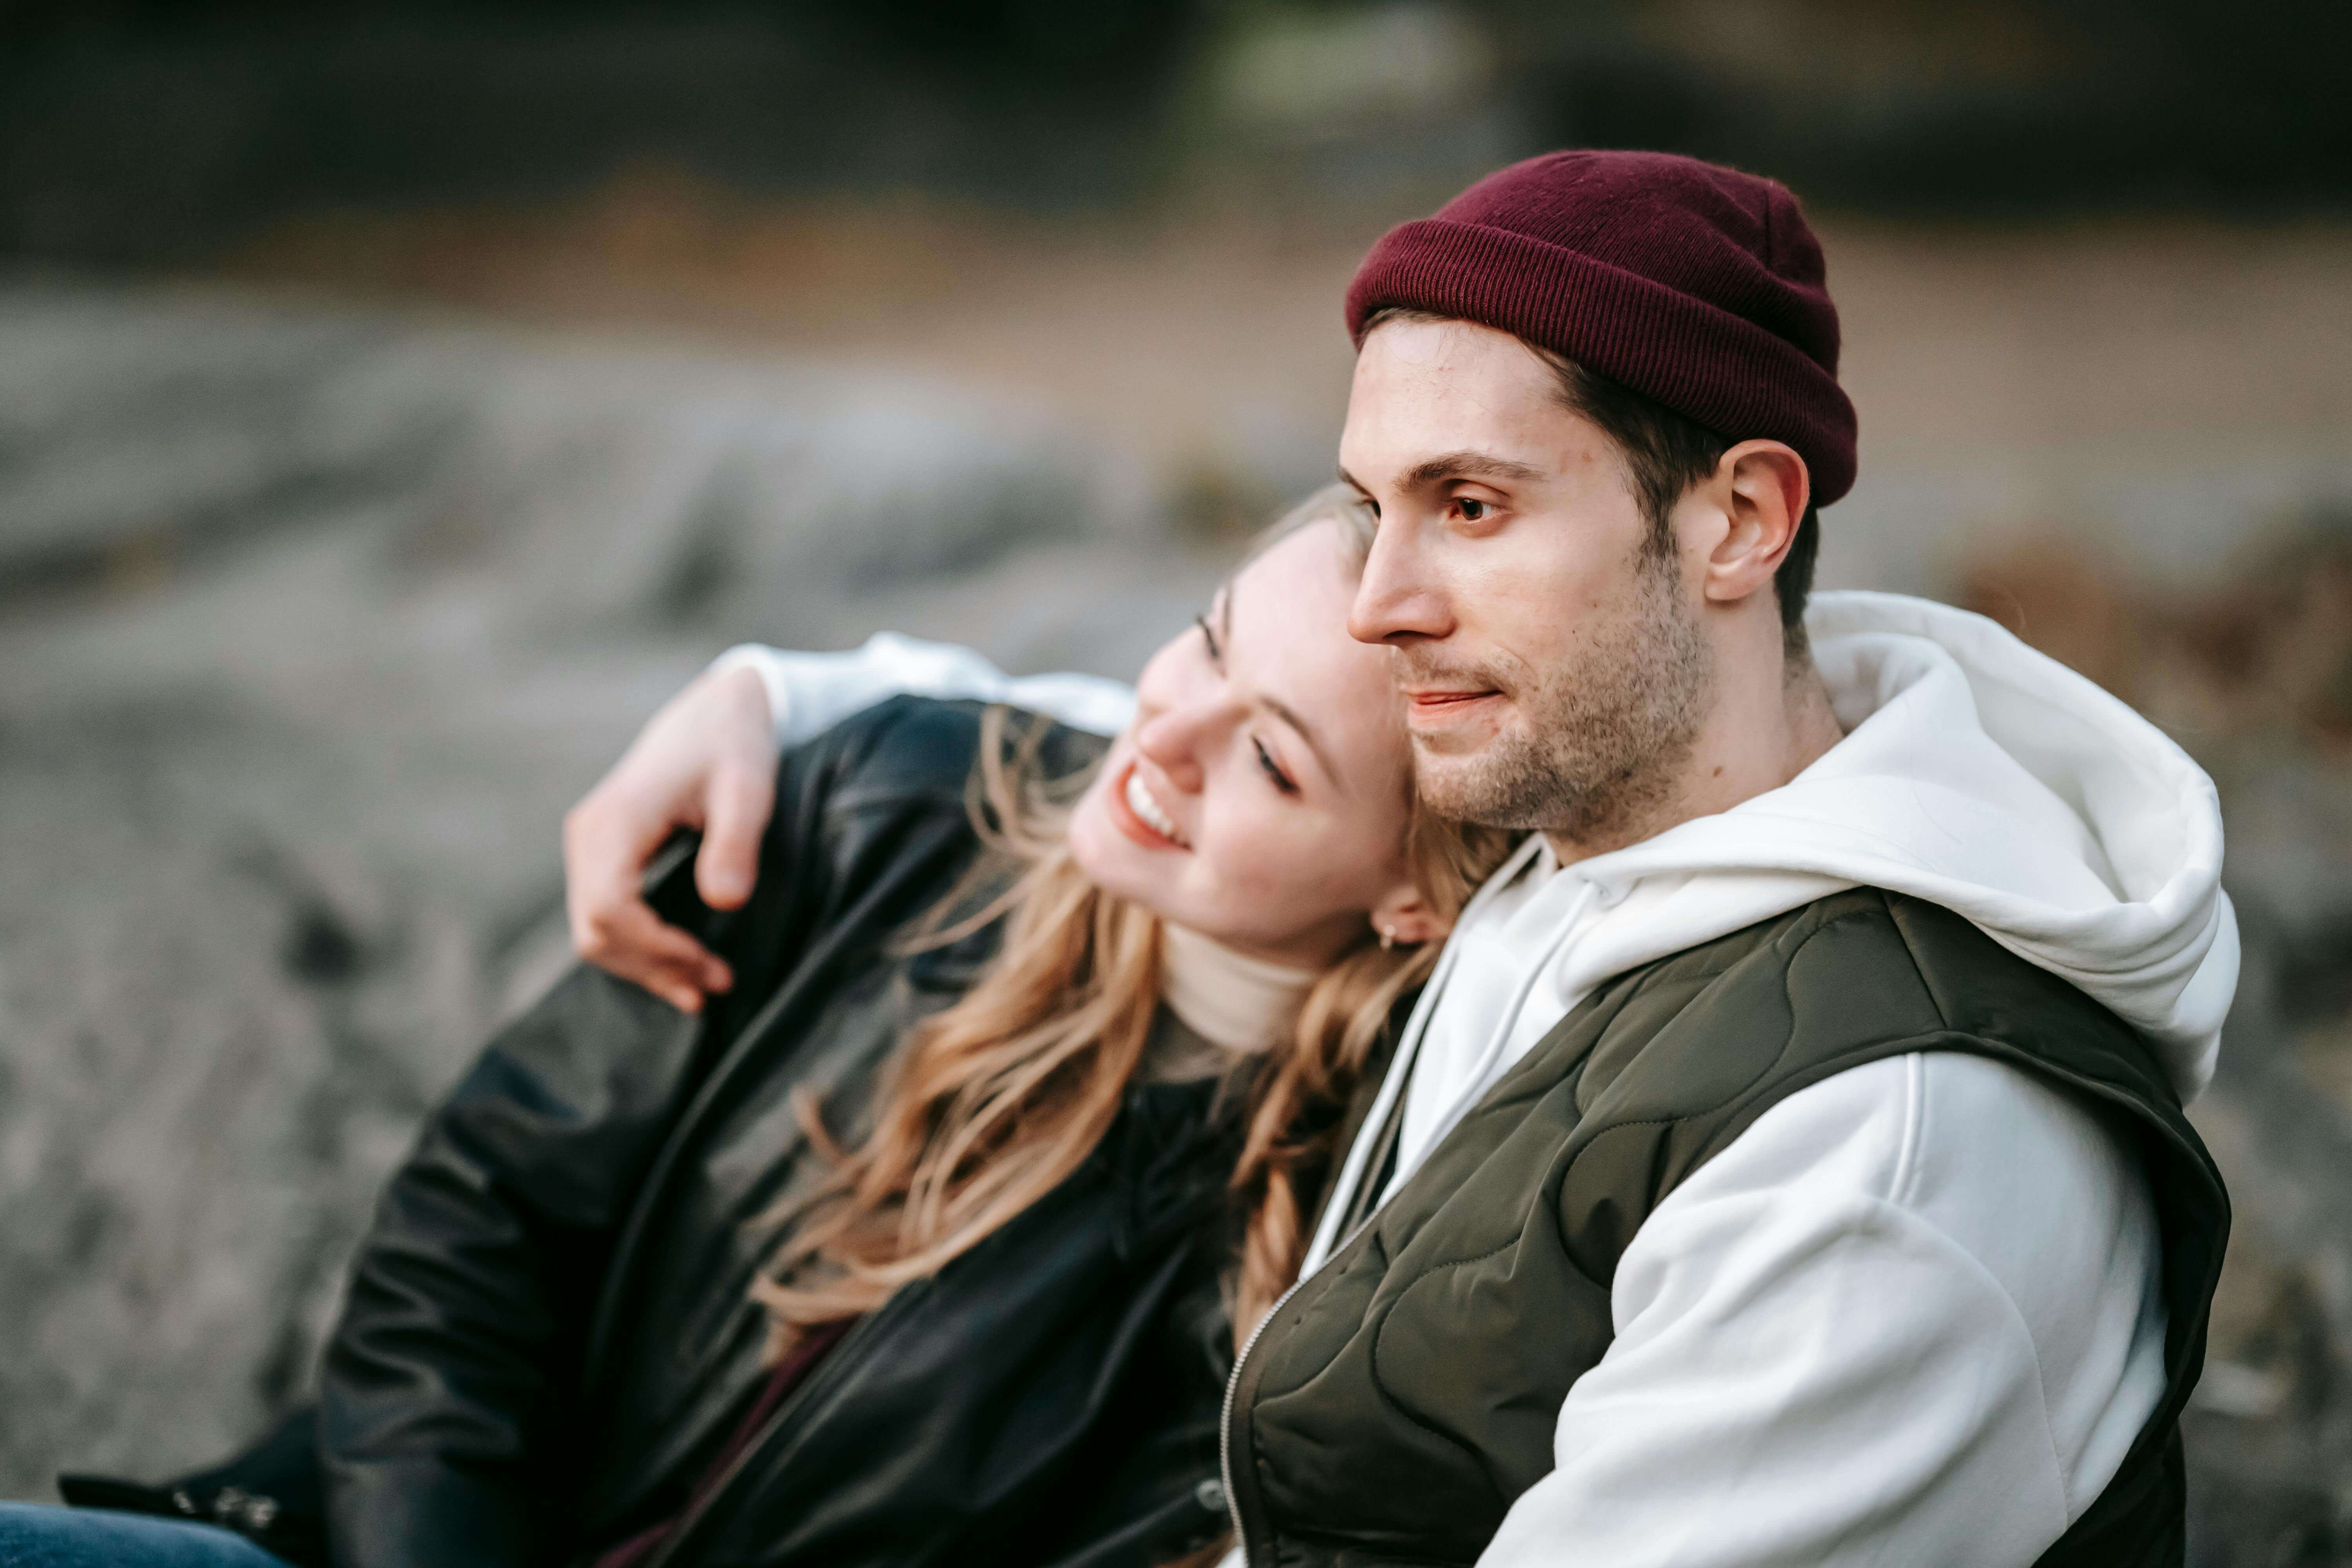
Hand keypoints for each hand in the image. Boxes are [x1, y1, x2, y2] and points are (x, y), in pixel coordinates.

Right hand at [563, 664, 776, 1011]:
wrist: (718, 711)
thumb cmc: (734, 744)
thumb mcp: (748, 787)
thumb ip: (736, 842)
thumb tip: (725, 901)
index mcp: (615, 821)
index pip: (609, 908)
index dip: (654, 949)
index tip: (708, 964)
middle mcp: (588, 836)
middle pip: (595, 930)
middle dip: (653, 967)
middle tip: (717, 985)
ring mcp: (589, 846)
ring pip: (594, 931)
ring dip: (646, 966)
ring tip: (705, 987)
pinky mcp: (602, 853)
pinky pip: (604, 915)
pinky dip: (638, 947)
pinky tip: (680, 966)